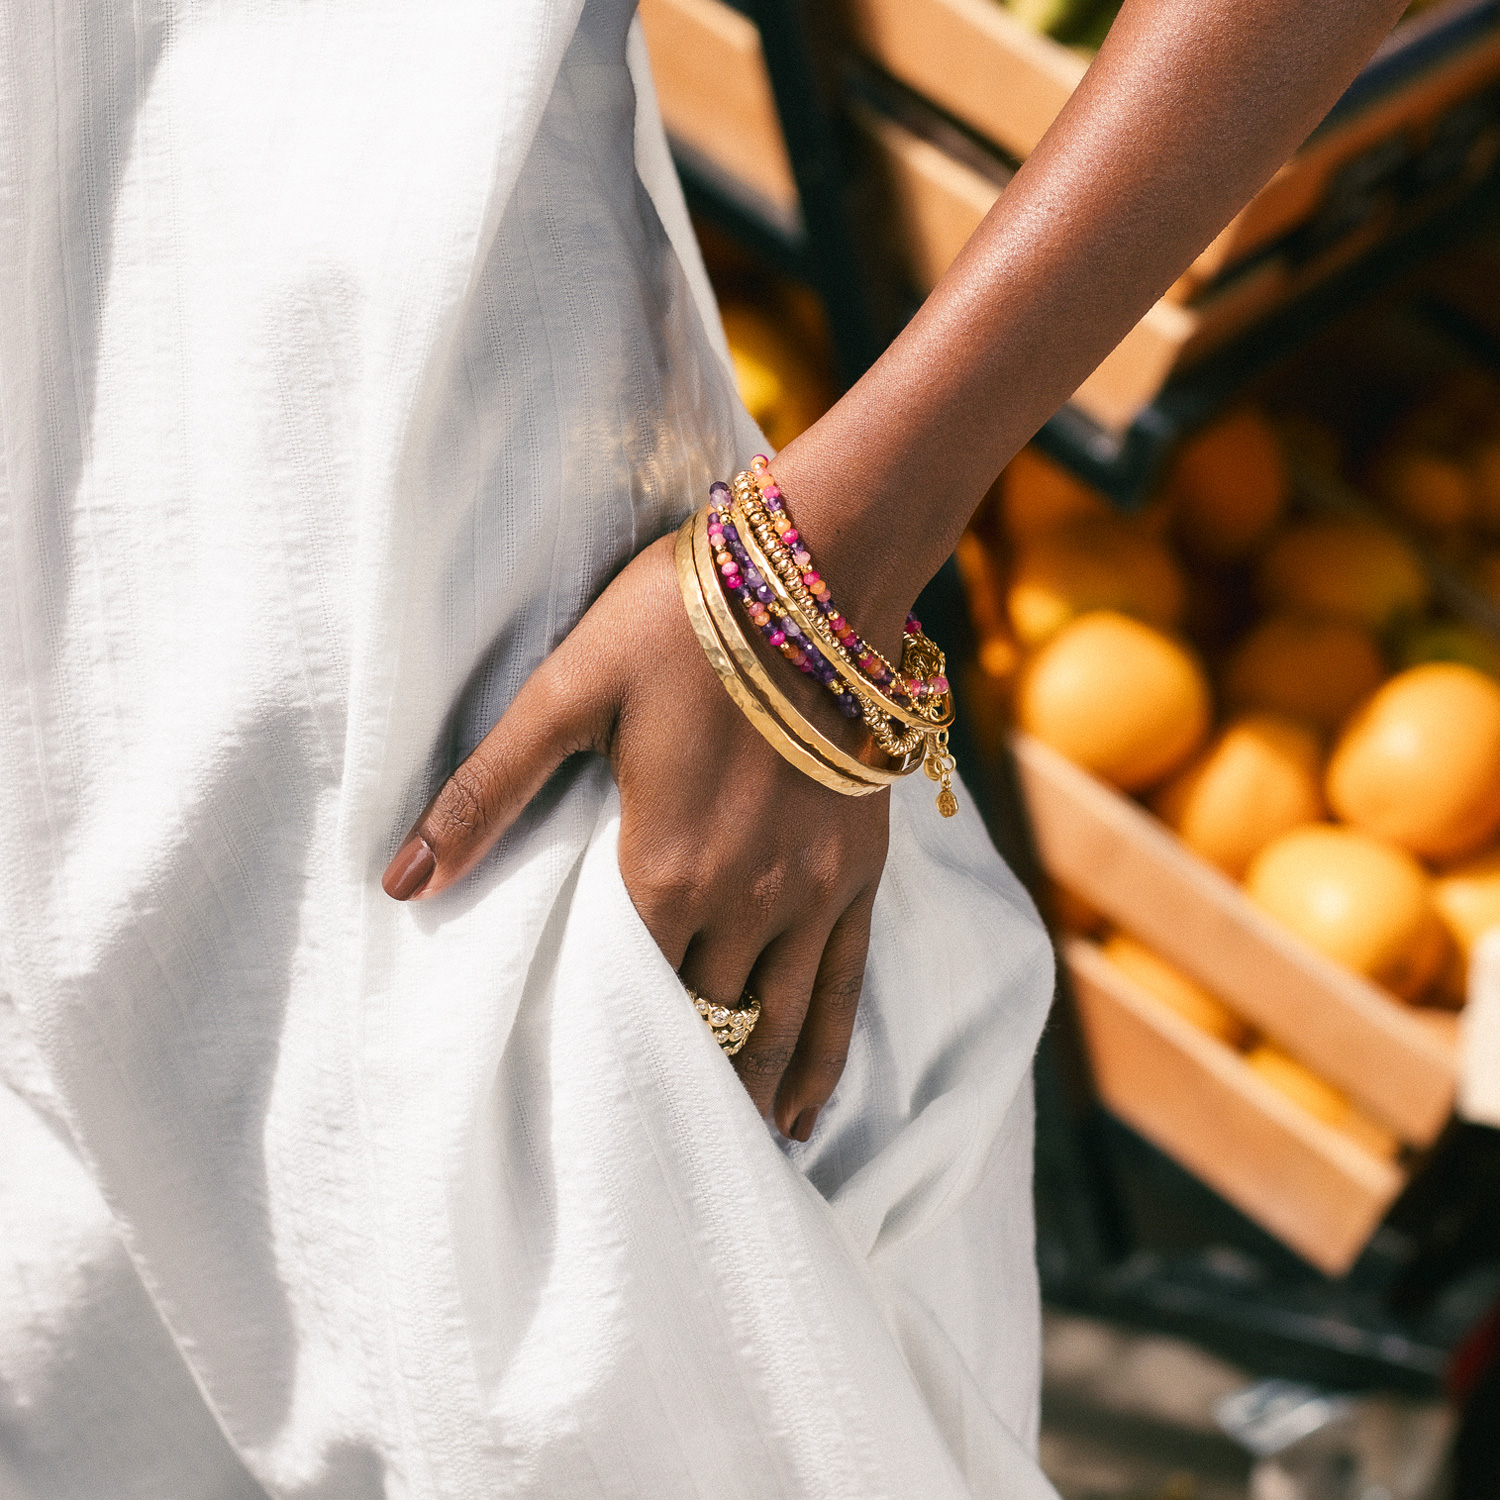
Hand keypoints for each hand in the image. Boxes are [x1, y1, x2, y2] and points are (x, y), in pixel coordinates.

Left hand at [381, 531, 890, 1140]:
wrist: (816, 573)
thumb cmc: (679, 624)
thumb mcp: (566, 692)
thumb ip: (486, 792)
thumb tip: (398, 881)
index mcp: (663, 868)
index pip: (624, 994)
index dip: (599, 1054)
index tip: (575, 1106)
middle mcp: (744, 901)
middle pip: (701, 1021)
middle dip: (671, 1084)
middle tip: (641, 1150)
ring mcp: (813, 894)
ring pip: (774, 1024)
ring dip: (744, 1089)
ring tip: (722, 1151)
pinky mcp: (861, 873)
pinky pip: (845, 991)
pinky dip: (822, 1058)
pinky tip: (804, 1108)